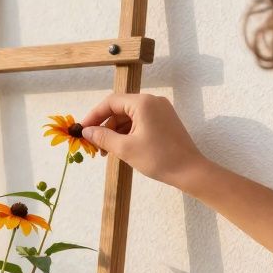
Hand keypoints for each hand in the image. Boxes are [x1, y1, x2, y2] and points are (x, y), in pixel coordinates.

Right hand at [79, 93, 210, 190]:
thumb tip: (86, 131)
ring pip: (129, 117)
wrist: (190, 171)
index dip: (94, 115)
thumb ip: (103, 137)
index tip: (82, 130)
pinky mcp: (164, 120)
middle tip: (94, 144)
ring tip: (107, 151)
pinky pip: (140, 122)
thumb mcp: (125, 149)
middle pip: (119, 109)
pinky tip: (121, 148)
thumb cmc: (159, 158)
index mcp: (143, 103)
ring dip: (115, 131)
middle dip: (105, 126)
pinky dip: (128, 133)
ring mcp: (160, 110)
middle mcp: (152, 101)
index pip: (110, 102)